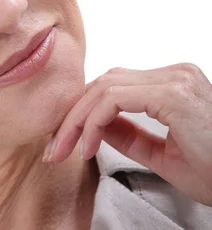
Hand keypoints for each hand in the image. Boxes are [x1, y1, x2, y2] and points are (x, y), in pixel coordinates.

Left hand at [42, 63, 211, 205]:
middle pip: (104, 83)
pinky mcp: (174, 93)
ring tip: (62, 151)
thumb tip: (92, 126)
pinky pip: (114, 99)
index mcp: (173, 84)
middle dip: (72, 116)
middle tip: (53, 150)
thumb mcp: (161, 155)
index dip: (82, 113)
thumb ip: (128, 135)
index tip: (63, 144)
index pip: (113, 87)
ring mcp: (176, 80)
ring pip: (104, 88)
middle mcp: (174, 74)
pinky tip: (85, 147)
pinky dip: (92, 122)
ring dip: (76, 120)